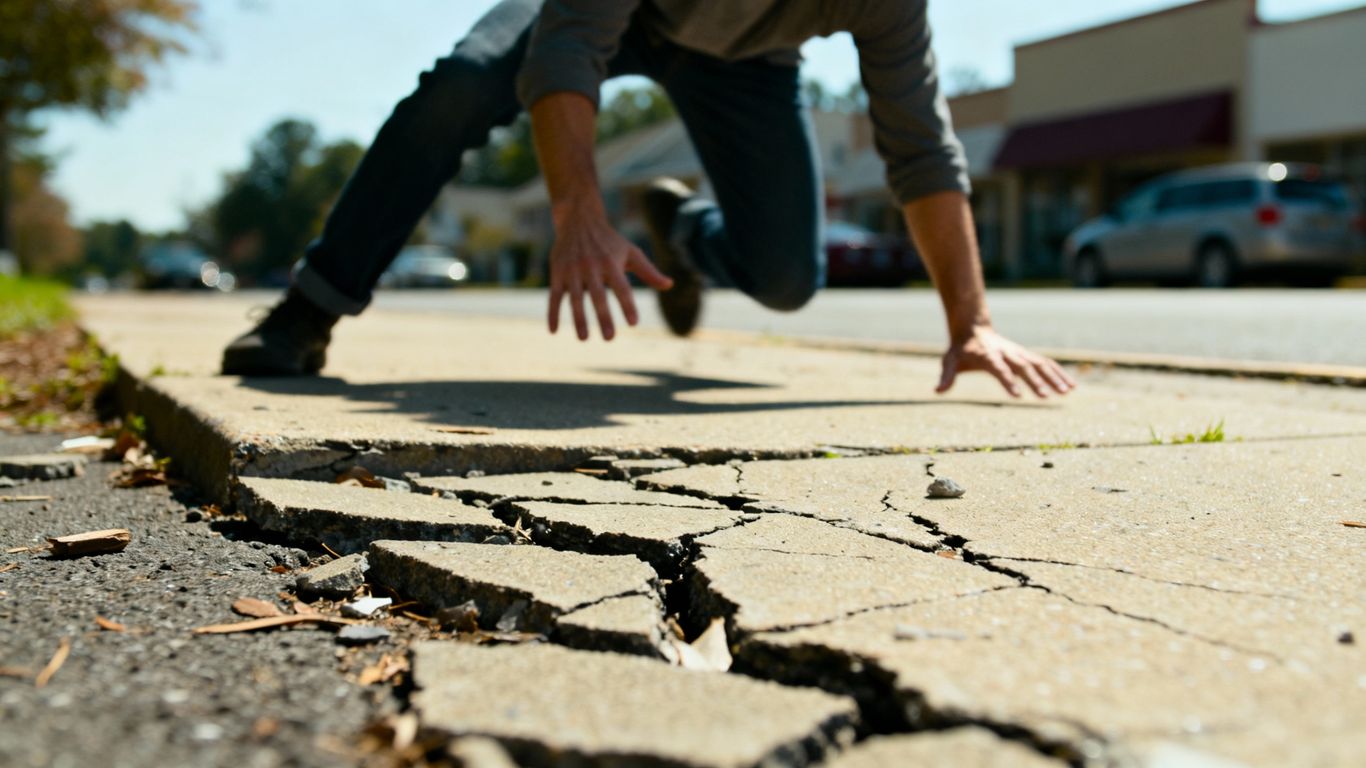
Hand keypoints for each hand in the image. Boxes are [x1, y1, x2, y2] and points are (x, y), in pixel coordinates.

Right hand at [547, 217, 672, 339]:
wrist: (579, 219)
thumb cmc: (610, 241)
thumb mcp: (631, 252)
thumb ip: (648, 272)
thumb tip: (670, 285)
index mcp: (611, 263)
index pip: (622, 287)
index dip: (627, 304)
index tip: (633, 323)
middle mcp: (591, 266)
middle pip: (598, 295)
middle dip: (603, 316)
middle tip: (609, 338)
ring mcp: (572, 270)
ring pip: (574, 298)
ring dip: (579, 319)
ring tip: (584, 338)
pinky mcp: (557, 273)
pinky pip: (554, 296)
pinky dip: (552, 313)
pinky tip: (552, 331)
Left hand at [937, 325, 1075, 398]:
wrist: (973, 329)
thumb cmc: (960, 350)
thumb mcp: (949, 361)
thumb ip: (946, 376)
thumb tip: (937, 391)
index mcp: (988, 357)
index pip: (999, 370)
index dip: (1008, 382)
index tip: (1017, 395)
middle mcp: (1007, 354)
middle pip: (1024, 368)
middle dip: (1036, 382)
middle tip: (1047, 397)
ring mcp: (1020, 354)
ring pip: (1040, 365)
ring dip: (1054, 378)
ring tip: (1067, 392)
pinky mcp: (1027, 355)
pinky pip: (1046, 364)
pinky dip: (1059, 373)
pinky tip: (1071, 386)